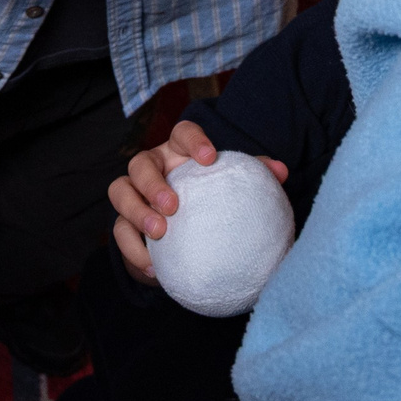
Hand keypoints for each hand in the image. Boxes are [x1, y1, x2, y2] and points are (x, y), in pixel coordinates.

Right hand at [109, 120, 287, 284]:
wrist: (187, 242)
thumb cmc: (212, 204)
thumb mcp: (232, 189)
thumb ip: (255, 177)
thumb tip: (281, 172)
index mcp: (179, 154)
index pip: (181, 134)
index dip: (193, 140)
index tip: (210, 158)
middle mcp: (152, 169)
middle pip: (140, 163)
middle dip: (152, 182)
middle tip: (172, 205)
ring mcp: (133, 196)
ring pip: (119, 191)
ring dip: (137, 210)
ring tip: (159, 232)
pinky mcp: (124, 225)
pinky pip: (119, 233)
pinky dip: (134, 250)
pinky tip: (154, 267)